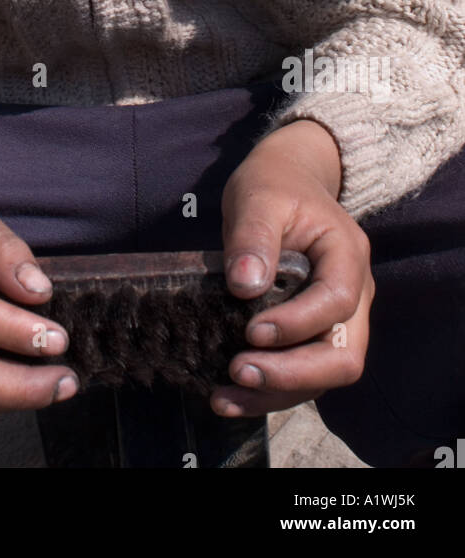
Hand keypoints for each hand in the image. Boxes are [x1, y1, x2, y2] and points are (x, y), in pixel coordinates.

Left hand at [212, 119, 374, 417]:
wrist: (287, 181)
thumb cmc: (275, 184)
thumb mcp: (259, 197)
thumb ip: (253, 237)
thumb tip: (245, 287)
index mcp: (347, 255)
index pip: (336, 303)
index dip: (296, 324)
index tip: (250, 330)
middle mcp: (354, 293)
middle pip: (343, 355)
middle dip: (292, 374)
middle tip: (238, 372)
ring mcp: (338, 318)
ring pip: (323, 375)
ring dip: (276, 393)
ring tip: (223, 397)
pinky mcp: (313, 333)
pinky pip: (302, 372)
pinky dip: (269, 390)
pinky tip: (228, 396)